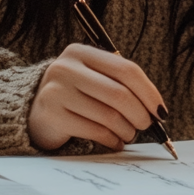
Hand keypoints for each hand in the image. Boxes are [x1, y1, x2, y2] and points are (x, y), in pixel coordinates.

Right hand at [28, 44, 166, 150]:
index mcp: (81, 52)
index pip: (126, 69)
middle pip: (119, 93)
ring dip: (127, 129)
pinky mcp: (52, 116)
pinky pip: (94, 130)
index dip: (148, 91)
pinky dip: (111, 139)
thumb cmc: (74, 94)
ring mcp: (56, 91)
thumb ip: (119, 84)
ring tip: (130, 134)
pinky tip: (115, 142)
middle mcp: (67, 68)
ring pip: (108, 115)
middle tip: (147, 125)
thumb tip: (156, 109)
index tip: (161, 110)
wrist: (32, 112)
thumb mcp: (93, 78)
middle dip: (140, 113)